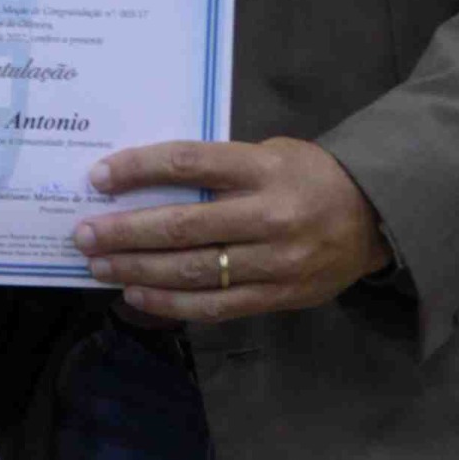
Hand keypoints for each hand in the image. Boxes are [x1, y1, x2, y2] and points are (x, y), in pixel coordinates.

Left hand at [73, 135, 386, 323]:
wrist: (375, 218)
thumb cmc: (310, 178)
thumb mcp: (271, 154)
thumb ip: (220, 168)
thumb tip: (147, 184)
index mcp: (265, 168)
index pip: (189, 164)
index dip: (138, 170)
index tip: (98, 177)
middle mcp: (269, 215)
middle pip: (182, 226)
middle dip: (124, 232)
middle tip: (83, 234)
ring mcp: (274, 261)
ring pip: (192, 271)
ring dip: (137, 271)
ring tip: (99, 265)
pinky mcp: (277, 296)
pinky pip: (213, 305)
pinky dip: (169, 303)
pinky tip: (136, 296)